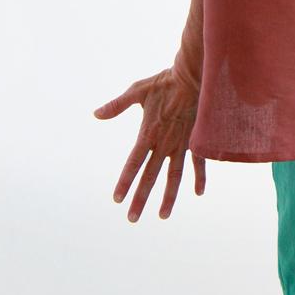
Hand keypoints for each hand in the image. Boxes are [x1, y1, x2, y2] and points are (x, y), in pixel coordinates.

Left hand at [93, 66, 205, 221]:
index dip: (124, 182)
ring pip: (174, 176)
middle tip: (132, 218)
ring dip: (168, 196)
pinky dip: (199, 177)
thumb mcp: (137, 91)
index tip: (117, 199)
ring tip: (163, 215)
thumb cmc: (163, 82)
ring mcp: (181, 143)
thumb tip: (96, 114)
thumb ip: (117, 105)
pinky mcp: (196, 138)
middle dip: (140, 198)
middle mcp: (164, 143)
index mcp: (148, 133)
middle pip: (150, 176)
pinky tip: (198, 193)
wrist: (192, 75)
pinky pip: (198, 162)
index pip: (133, 163)